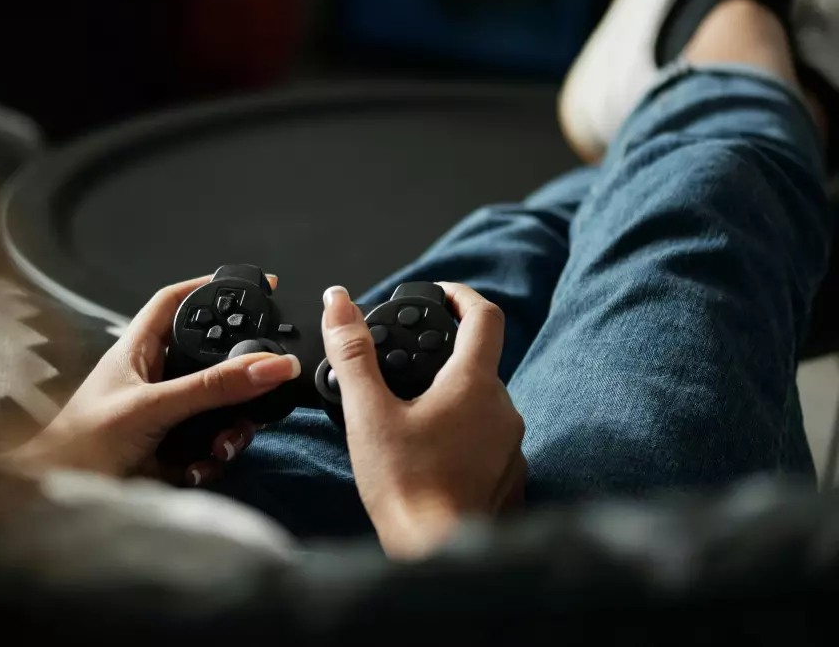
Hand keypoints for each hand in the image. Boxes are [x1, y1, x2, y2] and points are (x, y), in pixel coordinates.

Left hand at [12, 275, 300, 485]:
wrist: (59, 495)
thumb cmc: (83, 442)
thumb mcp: (154, 406)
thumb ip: (213, 386)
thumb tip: (270, 364)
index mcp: (139, 350)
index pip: (176, 303)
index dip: (208, 289)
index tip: (249, 285)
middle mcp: (155, 379)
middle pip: (212, 362)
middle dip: (239, 382)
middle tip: (260, 390)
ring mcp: (164, 417)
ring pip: (218, 410)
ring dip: (230, 431)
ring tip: (221, 449)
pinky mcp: (170, 452)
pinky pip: (209, 449)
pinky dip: (211, 461)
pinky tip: (197, 470)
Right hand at [322, 283, 525, 559]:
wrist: (438, 557)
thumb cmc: (406, 489)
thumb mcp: (367, 413)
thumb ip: (353, 352)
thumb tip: (339, 302)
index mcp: (474, 384)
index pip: (484, 316)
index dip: (461, 296)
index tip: (441, 294)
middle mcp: (504, 409)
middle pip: (479, 363)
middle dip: (443, 359)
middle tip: (404, 368)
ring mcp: (511, 447)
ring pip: (483, 405)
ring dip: (452, 401)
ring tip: (408, 418)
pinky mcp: (509, 479)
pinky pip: (489, 443)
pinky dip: (462, 438)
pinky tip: (429, 456)